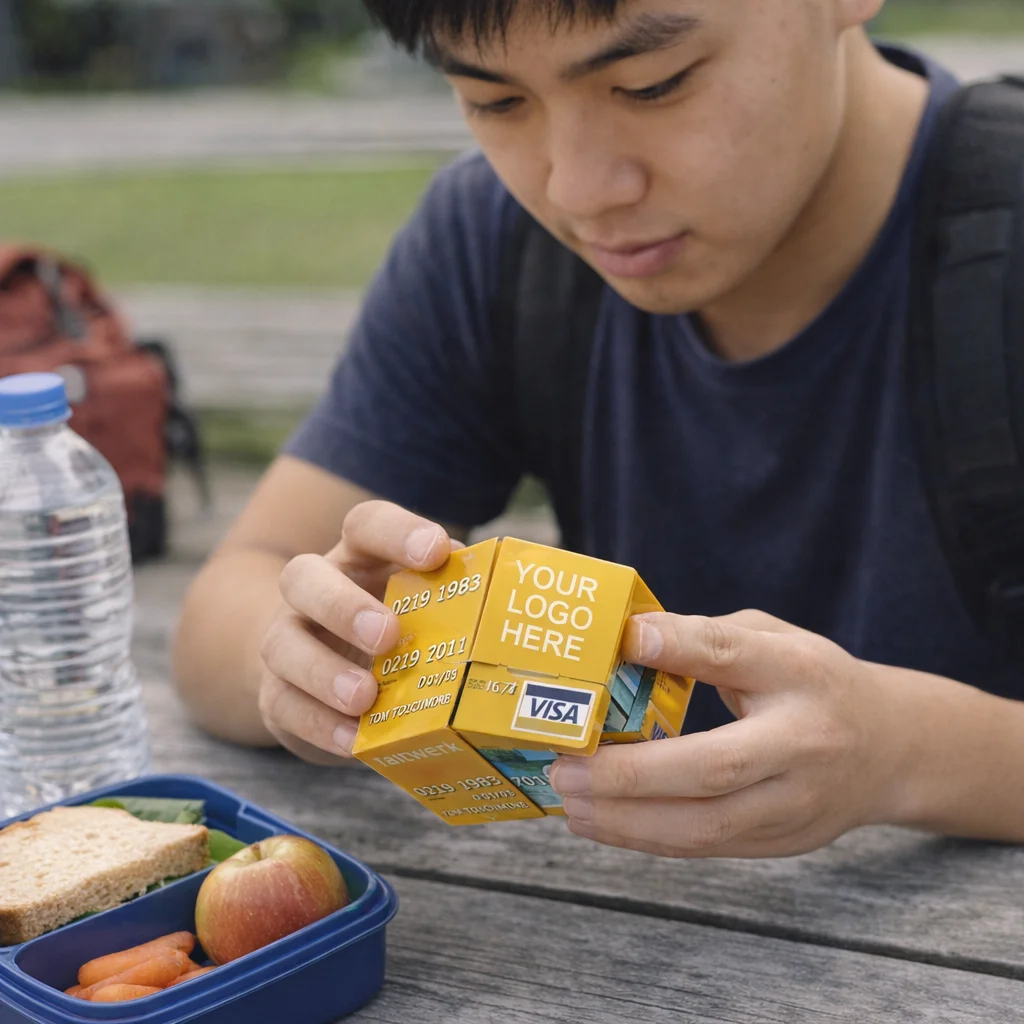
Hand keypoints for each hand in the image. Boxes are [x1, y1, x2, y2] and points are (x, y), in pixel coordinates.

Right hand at [258, 502, 459, 765]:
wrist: (315, 668)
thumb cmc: (391, 629)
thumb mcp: (420, 607)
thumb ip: (453, 598)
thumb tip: (502, 603)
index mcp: (356, 557)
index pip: (366, 525)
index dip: (397, 532)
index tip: (435, 551)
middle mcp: (312, 591)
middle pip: (304, 577)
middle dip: (344, 605)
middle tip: (388, 634)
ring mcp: (286, 641)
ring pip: (282, 645)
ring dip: (324, 672)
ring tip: (364, 697)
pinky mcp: (276, 695)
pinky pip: (284, 706)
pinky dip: (319, 724)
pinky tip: (352, 738)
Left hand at [548, 610, 907, 857]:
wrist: (892, 749)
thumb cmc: (812, 681)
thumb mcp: (772, 638)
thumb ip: (707, 638)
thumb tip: (626, 639)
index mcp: (800, 674)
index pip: (735, 654)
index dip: (680, 645)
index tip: (625, 637)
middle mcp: (802, 744)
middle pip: (713, 766)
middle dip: (629, 773)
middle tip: (565, 764)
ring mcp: (795, 805)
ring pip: (704, 826)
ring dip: (625, 819)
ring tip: (567, 800)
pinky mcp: (781, 843)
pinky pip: (704, 847)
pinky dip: (645, 838)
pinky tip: (599, 822)